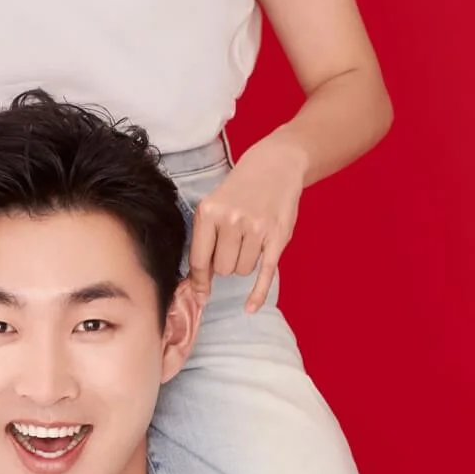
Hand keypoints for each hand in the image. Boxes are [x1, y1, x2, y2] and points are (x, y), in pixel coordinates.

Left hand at [187, 136, 306, 310]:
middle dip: (227, 265)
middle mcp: (231, 220)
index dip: (198, 281)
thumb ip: (206, 239)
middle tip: (234, 245)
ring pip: (243, 270)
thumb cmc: (240, 189)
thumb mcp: (215, 205)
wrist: (275, 166)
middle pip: (223, 269)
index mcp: (209, 212)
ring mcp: (256, 228)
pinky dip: (257, 294)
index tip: (198, 294)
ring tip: (250, 239)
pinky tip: (251, 308)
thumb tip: (197, 283)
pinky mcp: (277, 237)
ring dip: (245, 263)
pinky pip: (264, 273)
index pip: (200, 260)